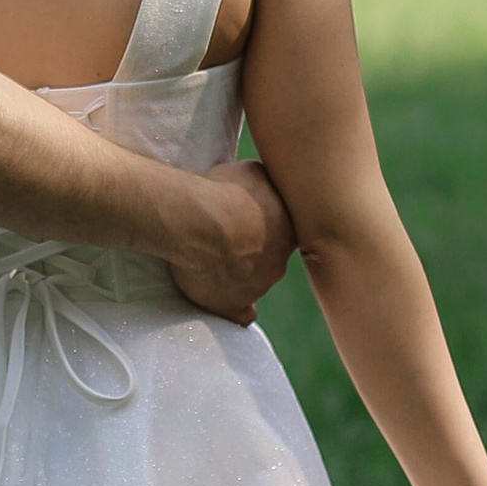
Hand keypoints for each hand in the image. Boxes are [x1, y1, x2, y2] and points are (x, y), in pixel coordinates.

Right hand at [167, 159, 294, 323]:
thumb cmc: (225, 191)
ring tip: (212, 254)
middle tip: (228, 235)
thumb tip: (268, 185)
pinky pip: (241, 314)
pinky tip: (230, 302)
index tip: (248, 218)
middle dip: (253, 249)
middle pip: (271, 258)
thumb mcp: (253, 171)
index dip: (266, 225)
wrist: (198, 223)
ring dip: (239, 271)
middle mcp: (279, 263)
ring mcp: (257, 287)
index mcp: (288, 231)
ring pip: (253, 282)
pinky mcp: (231, 305)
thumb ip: (266, 184)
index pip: (285, 232)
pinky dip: (236, 309)